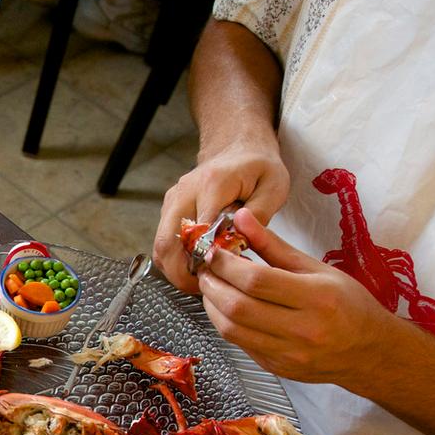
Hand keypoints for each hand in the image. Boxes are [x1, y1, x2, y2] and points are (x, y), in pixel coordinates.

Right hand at [155, 136, 289, 292]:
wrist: (238, 147)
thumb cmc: (259, 168)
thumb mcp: (274, 187)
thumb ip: (258, 216)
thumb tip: (238, 243)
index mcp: (212, 184)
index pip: (198, 231)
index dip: (206, 258)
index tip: (224, 273)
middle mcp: (184, 192)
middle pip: (167, 243)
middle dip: (183, 273)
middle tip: (207, 288)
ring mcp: (172, 200)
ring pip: (160, 246)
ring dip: (177, 269)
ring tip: (204, 280)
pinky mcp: (169, 209)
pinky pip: (164, 242)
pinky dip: (176, 260)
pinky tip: (198, 266)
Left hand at [195, 211, 402, 387]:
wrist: (370, 351)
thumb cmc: (349, 304)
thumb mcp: (316, 268)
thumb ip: (274, 245)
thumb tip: (242, 218)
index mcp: (316, 299)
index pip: (257, 280)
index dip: (226, 264)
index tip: (213, 251)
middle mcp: (302, 330)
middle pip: (238, 306)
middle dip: (212, 284)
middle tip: (205, 268)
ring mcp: (287, 354)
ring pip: (231, 330)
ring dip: (212, 305)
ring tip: (211, 286)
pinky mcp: (276, 368)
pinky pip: (239, 344)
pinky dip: (225, 323)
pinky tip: (225, 307)